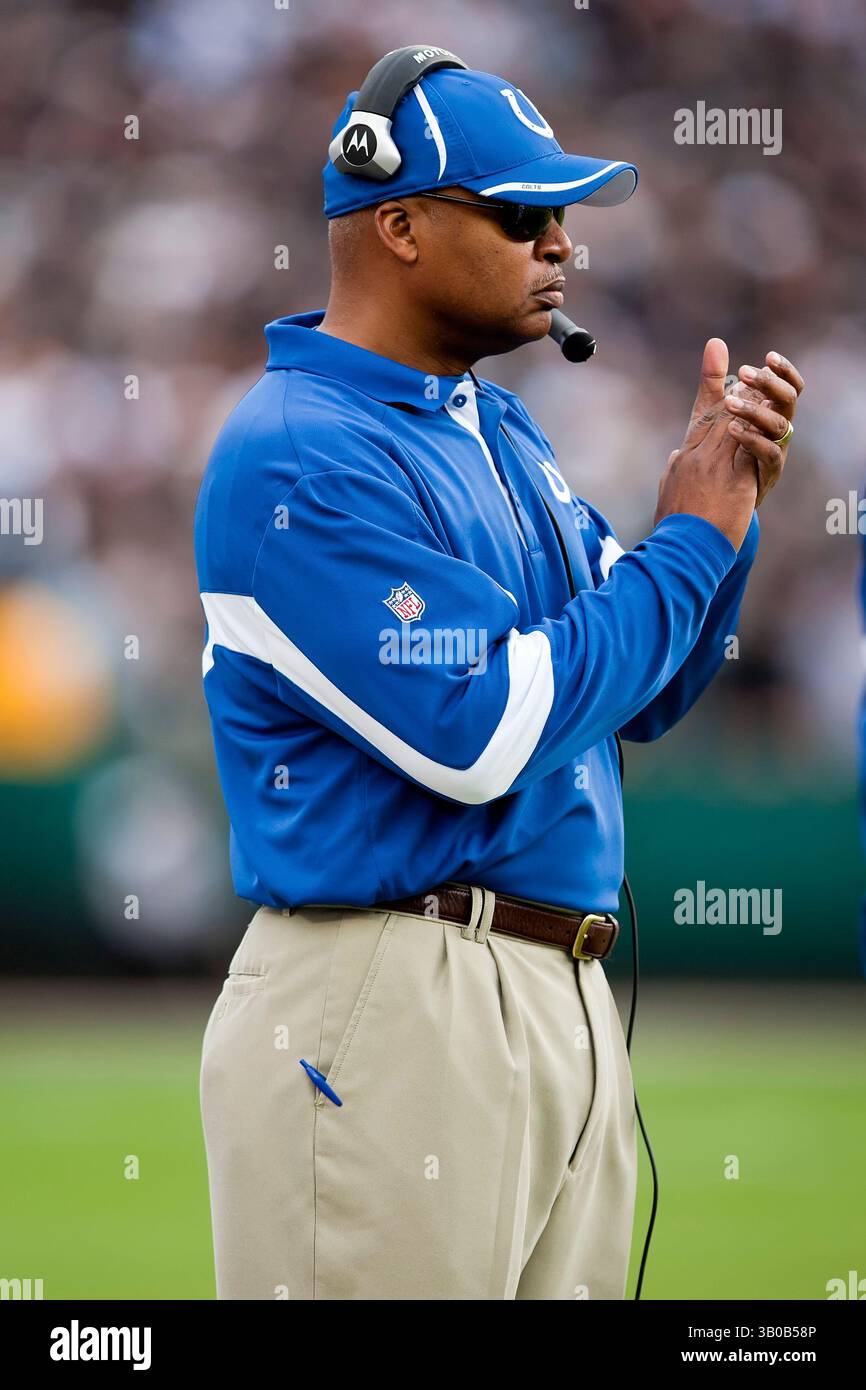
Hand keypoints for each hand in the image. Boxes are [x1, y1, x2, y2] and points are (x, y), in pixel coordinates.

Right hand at [655, 338, 760, 550]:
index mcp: (681, 460)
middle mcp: (695, 457)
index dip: (711, 388)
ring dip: (752, 404)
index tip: (717, 358)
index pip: (700, 418)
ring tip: (766, 387)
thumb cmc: (672, 530)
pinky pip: (749, 448)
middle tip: (753, 372)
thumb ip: (672, 473)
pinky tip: (771, 416)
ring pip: (735, 424)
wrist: (679, 551)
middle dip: (737, 391)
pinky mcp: (733, 481)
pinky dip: (759, 430)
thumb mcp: (666, 495)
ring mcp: (713, 467)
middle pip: (719, 413)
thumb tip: (675, 457)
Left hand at [722, 351, 803, 505]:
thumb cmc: (714, 451)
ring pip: (780, 425)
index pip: (788, 386)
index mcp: (770, 412)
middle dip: (770, 384)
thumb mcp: (709, 413)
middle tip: (745, 372)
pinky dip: (752, 439)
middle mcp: (777, 430)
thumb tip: (715, 341)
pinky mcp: (766, 474)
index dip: (784, 371)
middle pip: (788, 400)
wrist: (709, 499)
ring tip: (730, 402)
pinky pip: (769, 453)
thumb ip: (713, 381)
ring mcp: (775, 451)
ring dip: (756, 410)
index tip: (768, 357)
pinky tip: (732, 429)